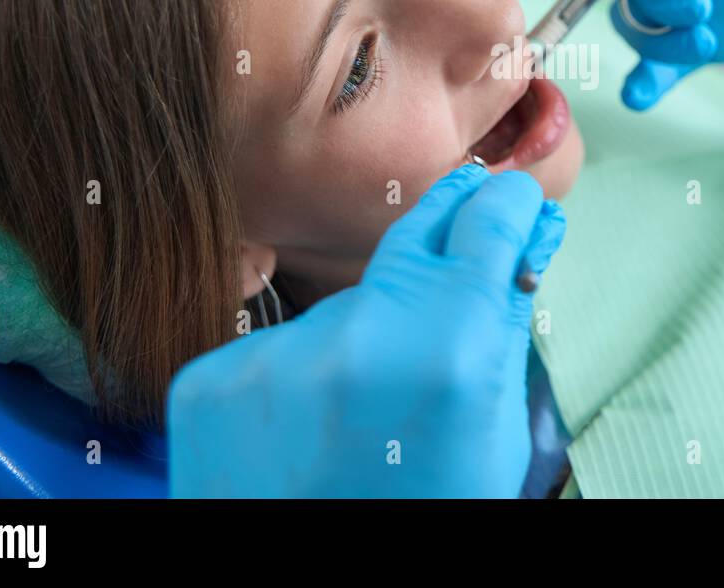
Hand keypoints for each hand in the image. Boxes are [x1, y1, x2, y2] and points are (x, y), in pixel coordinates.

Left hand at [167, 164, 564, 497]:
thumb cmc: (422, 524)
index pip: (482, 222)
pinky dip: (299, 381)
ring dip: (364, 342)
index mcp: (446, 355)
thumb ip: (501, 337)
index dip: (502, 204)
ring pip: (342, 312)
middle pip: (411, 253)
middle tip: (449, 299)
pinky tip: (306, 438)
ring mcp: (271, 357)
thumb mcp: (494, 441)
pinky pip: (277, 349)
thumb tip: (514, 251)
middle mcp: (354, 340)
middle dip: (439, 263)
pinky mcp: (209, 378)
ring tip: (362, 426)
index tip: (507, 199)